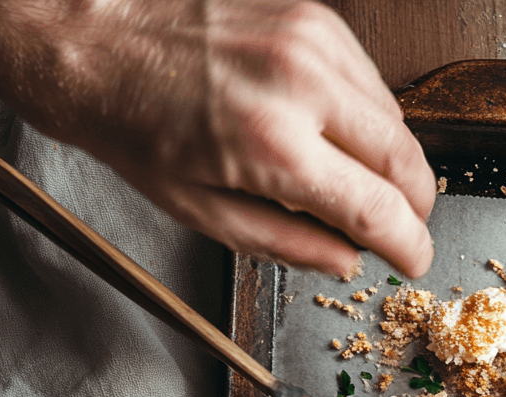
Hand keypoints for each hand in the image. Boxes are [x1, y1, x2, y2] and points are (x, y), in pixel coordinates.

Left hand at [0, 0, 434, 278]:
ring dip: (389, 162)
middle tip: (395, 226)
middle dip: (413, 206)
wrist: (92, 37)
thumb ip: (289, 245)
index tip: (413, 259)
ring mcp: (313, 43)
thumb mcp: (205, 213)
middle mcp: (302, 86)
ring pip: (397, 122)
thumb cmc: (134, 124)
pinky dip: (367, 119)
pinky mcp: (314, 19)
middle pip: (408, 162)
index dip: (409, 245)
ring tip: (351, 179)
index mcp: (273, 148)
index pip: (380, 210)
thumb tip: (347, 263)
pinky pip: (371, 84)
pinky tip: (334, 132)